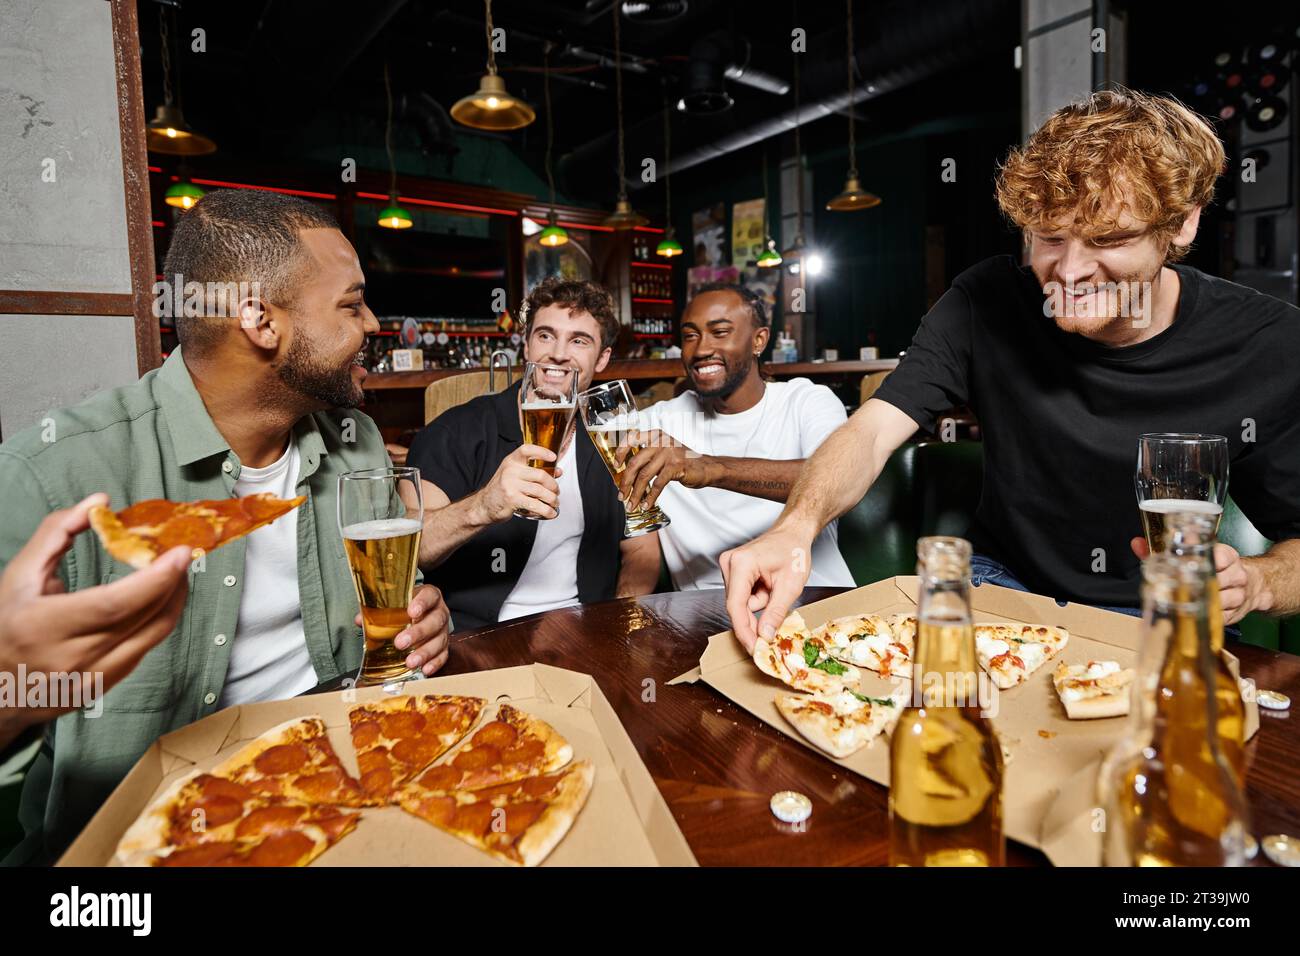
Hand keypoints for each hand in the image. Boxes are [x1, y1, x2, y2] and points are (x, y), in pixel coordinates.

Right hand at [0, 494, 190, 743]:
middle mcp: (68, 658)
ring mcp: (90, 678)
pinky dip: (159, 619)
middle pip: (141, 617)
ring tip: (176, 573)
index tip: (180, 554)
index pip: (113, 605)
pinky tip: (161, 599)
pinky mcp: (105, 687)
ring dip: (173, 599)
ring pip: (153, 635)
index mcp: (41, 626)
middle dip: (171, 582)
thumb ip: (58, 532)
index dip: (154, 579)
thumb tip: (100, 503)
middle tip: (183, 555)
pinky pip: (146, 649)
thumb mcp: (20, 574)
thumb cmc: (7, 623)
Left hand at [355, 585, 448, 675]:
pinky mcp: (443, 646)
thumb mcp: (394, 604)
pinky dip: (435, 663)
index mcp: (429, 597)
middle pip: (435, 620)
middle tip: (401, 642)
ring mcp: (443, 630)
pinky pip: (443, 655)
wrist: (418, 614)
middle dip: (419, 633)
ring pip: (440, 640)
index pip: (429, 596)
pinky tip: (425, 669)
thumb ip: (379, 610)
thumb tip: (360, 620)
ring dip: (425, 652)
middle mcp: (439, 612)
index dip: (422, 603)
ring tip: (410, 662)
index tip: (412, 612)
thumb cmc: (405, 608)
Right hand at [473, 445, 561, 521]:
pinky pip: (535, 505)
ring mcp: (510, 485)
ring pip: (540, 491)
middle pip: (540, 475)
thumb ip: (535, 472)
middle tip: (556, 491)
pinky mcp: (512, 499)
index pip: (526, 450)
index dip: (542, 452)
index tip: (553, 457)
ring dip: (552, 499)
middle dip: (553, 485)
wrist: (484, 505)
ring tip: (554, 502)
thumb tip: (558, 472)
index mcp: (511, 461)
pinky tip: (551, 513)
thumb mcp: (516, 475)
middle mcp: (510, 471)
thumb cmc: (503, 489)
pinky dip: (546, 510)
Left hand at [614, 429, 710, 511]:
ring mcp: (668, 453)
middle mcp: (660, 442)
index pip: (631, 438)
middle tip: (621, 495)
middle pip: (635, 462)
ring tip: (632, 504)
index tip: (615, 466)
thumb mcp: (663, 453)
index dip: (620, 452)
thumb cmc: (682, 461)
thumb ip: (647, 458)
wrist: (706, 467)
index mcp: (655, 436)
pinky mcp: (675, 466)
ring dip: (636, 493)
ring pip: (644, 476)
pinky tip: (647, 504)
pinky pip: (657, 484)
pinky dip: (650, 497)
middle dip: (625, 482)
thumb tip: (627, 474)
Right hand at [720, 523, 813, 652]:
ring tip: (775, 590)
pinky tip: (768, 587)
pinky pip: (742, 596)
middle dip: (753, 620)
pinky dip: (756, 598)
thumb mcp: (790, 586)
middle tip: (769, 637)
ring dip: (758, 605)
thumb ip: (775, 613)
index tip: (753, 649)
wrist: (793, 533)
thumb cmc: (794, 551)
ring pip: (740, 603)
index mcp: (742, 564)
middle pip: (736, 606)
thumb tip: (764, 636)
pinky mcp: (732, 570)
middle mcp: (730, 563)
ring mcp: (729, 566)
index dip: (744, 631)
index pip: (736, 606)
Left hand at [1129, 537, 1270, 625]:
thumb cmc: (1216, 568)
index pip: (1220, 557)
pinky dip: (1206, 616)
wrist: (1251, 586)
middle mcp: (1236, 574)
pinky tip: (1196, 613)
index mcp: (1228, 556)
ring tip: (1187, 600)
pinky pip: (1220, 617)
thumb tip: (1137, 544)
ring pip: (1220, 600)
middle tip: (1181, 585)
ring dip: (1202, 601)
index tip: (1190, 566)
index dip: (1206, 562)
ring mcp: (1239, 594)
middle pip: (1218, 580)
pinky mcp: (1235, 613)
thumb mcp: (1197, 554)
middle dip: (1198, 584)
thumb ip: (1166, 549)